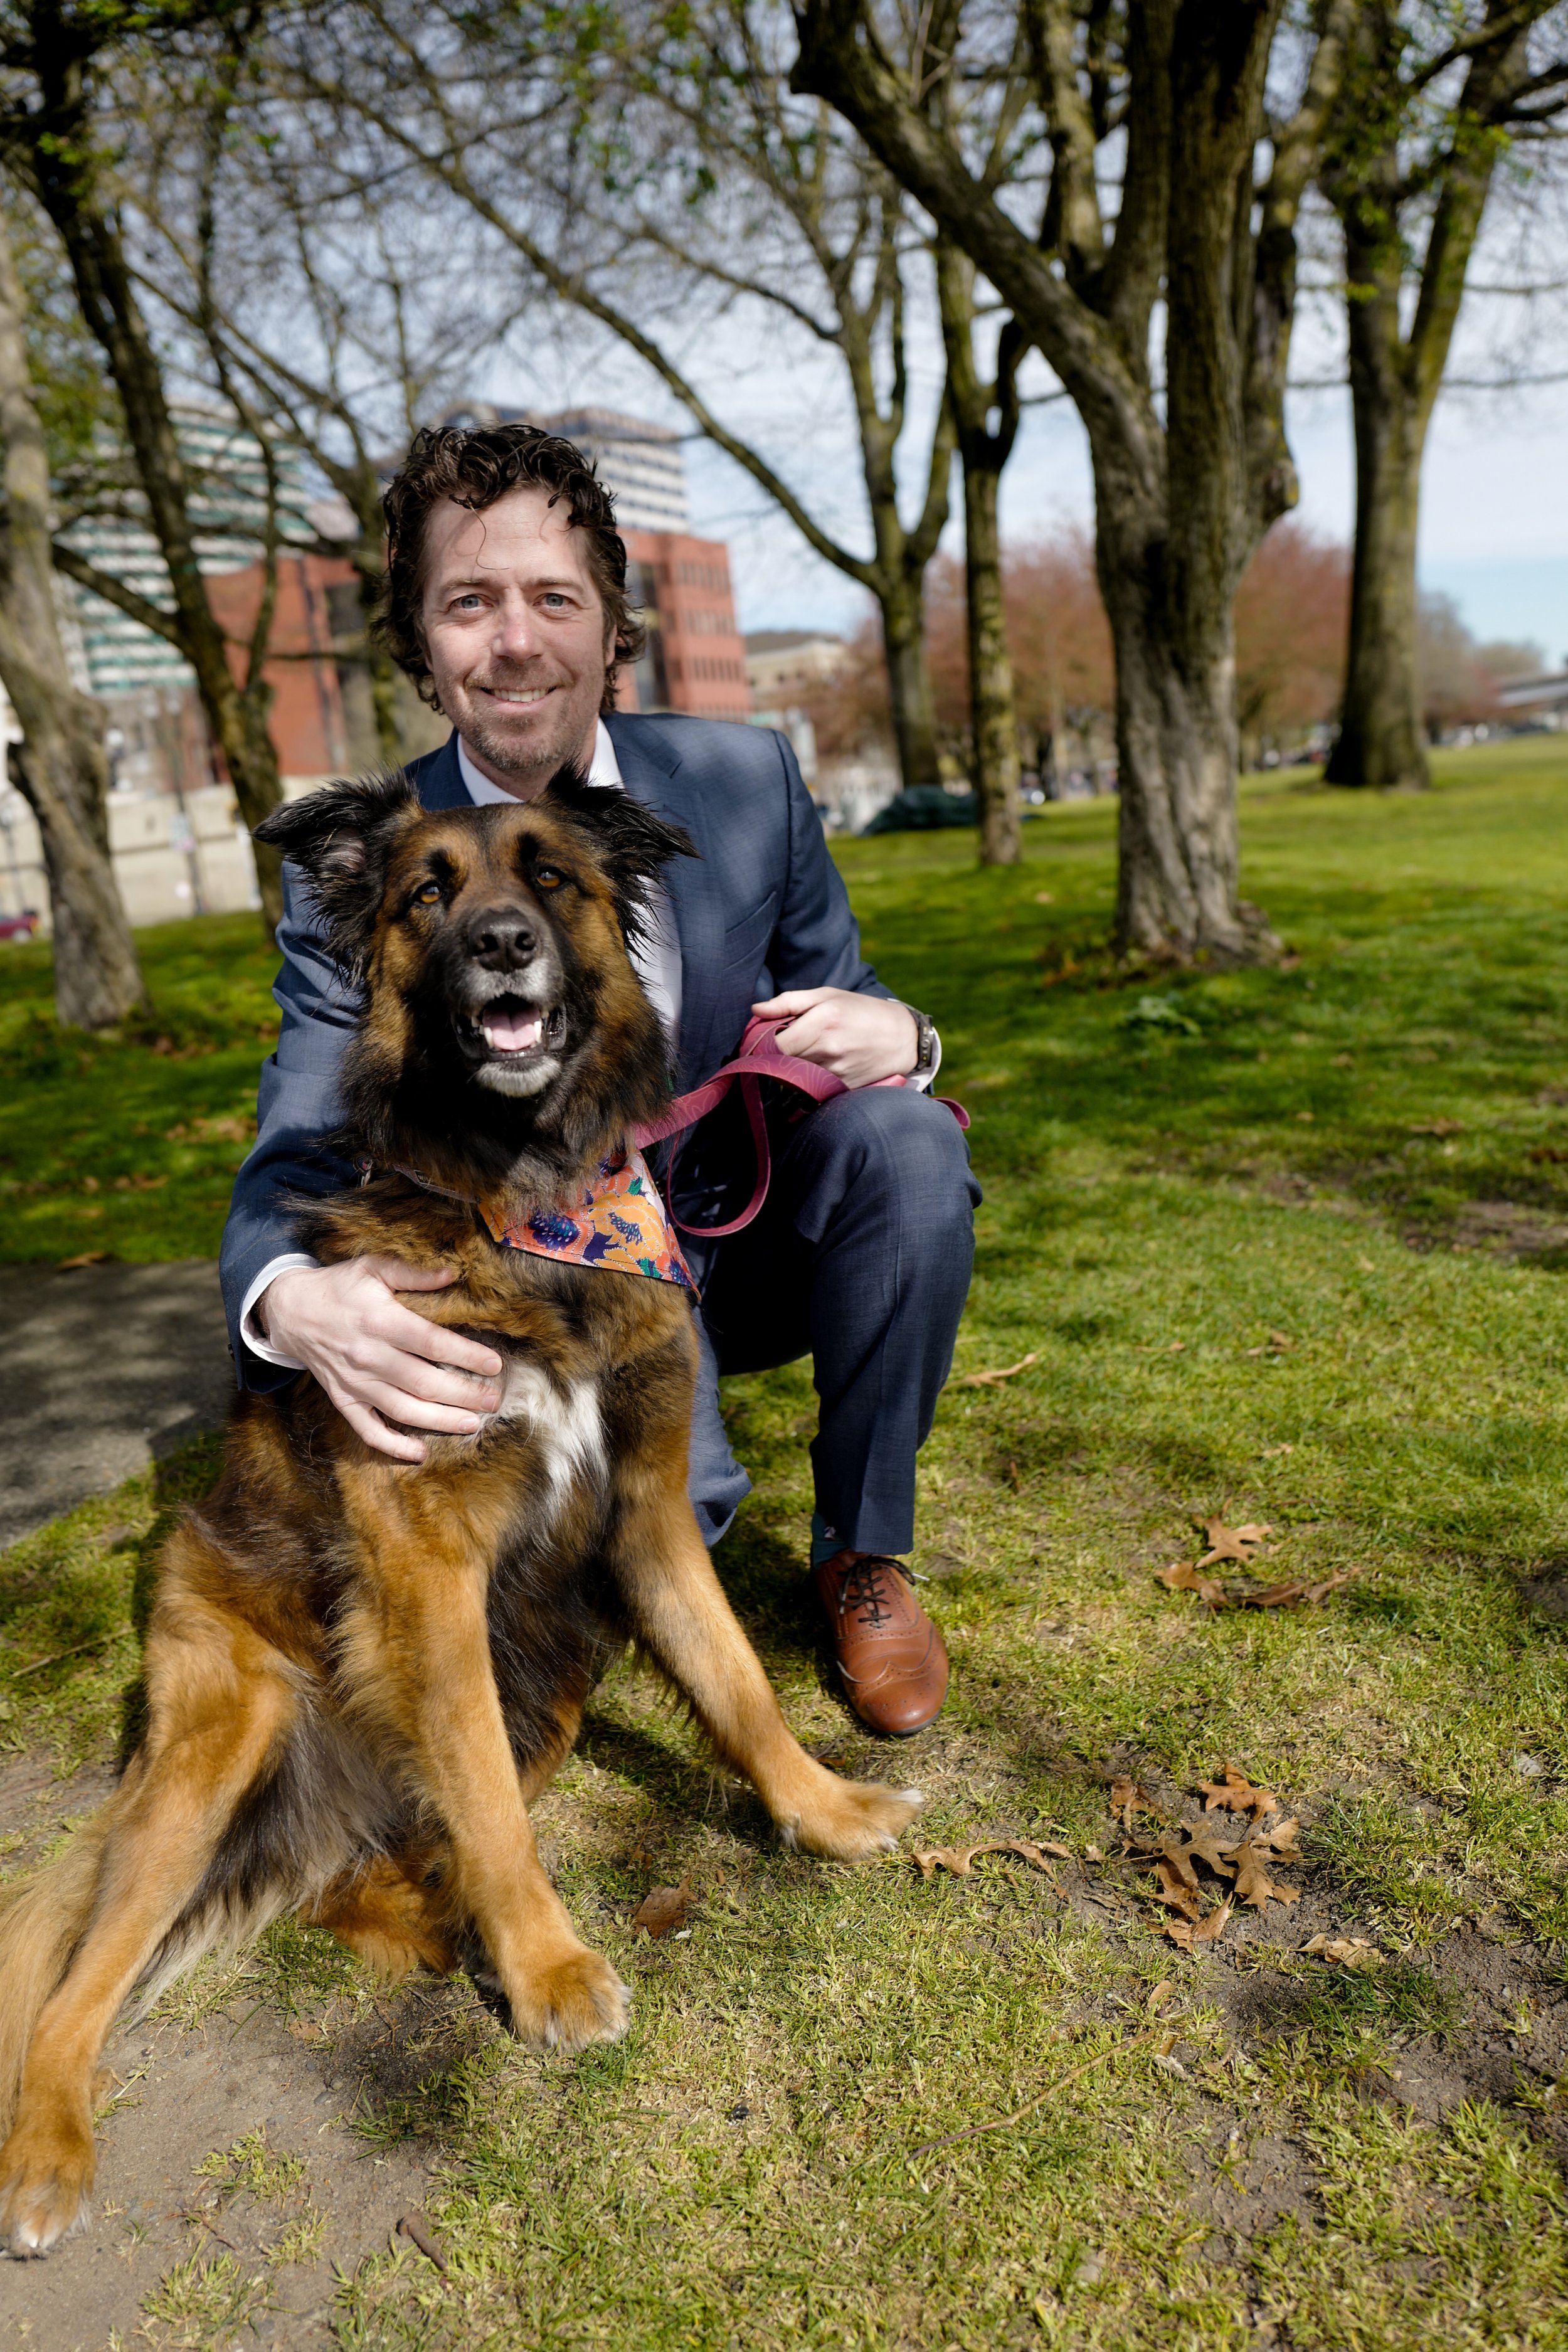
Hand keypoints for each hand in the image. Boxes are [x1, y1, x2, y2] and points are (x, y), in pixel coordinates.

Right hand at [259, 1257, 503, 1463]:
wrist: (291, 1311)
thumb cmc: (339, 1287)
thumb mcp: (372, 1268)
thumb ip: (413, 1274)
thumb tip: (452, 1274)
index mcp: (380, 1321)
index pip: (431, 1342)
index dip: (465, 1356)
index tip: (494, 1365)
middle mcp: (369, 1356)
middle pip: (424, 1382)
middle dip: (464, 1394)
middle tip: (493, 1401)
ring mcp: (355, 1382)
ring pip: (403, 1410)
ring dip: (440, 1421)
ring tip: (472, 1425)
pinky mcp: (343, 1400)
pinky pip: (368, 1430)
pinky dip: (393, 1446)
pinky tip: (419, 1453)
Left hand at [751, 988, 918, 1088]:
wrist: (903, 1038)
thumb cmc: (861, 1010)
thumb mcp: (827, 995)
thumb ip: (789, 1002)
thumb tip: (756, 1010)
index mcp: (823, 1021)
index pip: (775, 1045)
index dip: (761, 1045)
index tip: (760, 1042)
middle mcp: (829, 1049)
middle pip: (782, 1062)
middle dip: (774, 1056)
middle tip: (778, 1047)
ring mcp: (837, 1072)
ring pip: (795, 1076)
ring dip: (790, 1068)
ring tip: (803, 1054)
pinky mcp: (843, 1088)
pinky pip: (812, 1088)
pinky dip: (808, 1080)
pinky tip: (818, 1067)